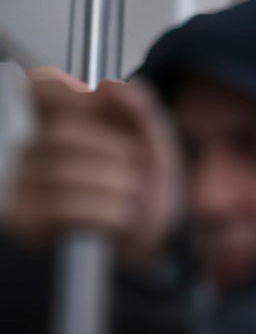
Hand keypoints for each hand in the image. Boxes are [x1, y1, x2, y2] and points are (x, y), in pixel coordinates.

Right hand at [2, 67, 182, 263]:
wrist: (153, 246)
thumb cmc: (146, 190)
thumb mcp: (154, 146)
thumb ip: (139, 111)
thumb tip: (118, 87)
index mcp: (62, 123)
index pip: (44, 90)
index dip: (75, 94)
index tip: (113, 108)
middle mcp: (33, 150)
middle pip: (62, 134)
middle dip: (114, 156)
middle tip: (139, 178)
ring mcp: (23, 185)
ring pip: (63, 171)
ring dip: (116, 188)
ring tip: (134, 203)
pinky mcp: (24, 221)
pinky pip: (62, 207)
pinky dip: (105, 212)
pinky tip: (121, 221)